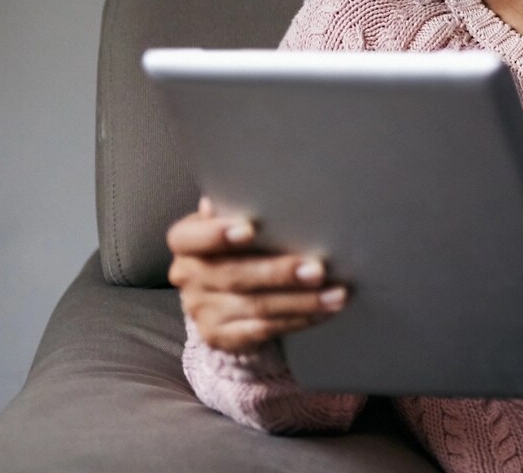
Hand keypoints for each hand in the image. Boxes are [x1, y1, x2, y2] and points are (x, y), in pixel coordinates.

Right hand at [167, 197, 349, 353]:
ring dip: (302, 300)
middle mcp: (188, 275)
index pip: (191, 237)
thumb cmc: (239, 246)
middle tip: (318, 269)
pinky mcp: (219, 336)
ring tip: (337, 293)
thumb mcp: (234, 225)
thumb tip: (260, 185)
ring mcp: (201, 309)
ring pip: (256, 306)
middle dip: (280, 272)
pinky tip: (324, 310)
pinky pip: (264, 329)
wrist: (224, 298)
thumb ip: (241, 209)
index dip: (217, 234)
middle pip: (235, 275)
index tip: (250, 229)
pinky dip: (299, 319)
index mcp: (186, 241)